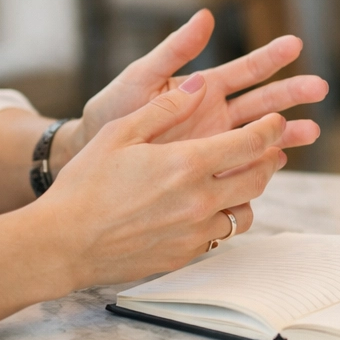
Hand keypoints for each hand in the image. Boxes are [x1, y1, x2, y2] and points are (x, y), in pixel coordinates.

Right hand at [42, 74, 287, 286]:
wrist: (64, 243)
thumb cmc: (85, 184)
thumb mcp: (121, 133)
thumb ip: (166, 107)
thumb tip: (200, 83)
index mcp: (187, 164)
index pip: (250, 143)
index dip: (271, 129)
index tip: (276, 122)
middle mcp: (199, 200)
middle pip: (258, 178)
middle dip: (270, 158)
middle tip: (269, 148)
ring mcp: (194, 232)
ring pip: (244, 212)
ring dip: (248, 193)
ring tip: (240, 179)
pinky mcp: (184, 256)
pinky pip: (218, 236)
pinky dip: (221, 219)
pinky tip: (207, 208)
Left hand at [58, 10, 326, 169]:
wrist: (89, 155)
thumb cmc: (113, 110)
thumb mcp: (141, 77)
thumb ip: (174, 51)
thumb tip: (205, 16)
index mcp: (202, 87)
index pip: (245, 70)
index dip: (270, 57)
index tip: (295, 43)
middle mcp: (215, 114)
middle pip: (262, 103)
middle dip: (292, 94)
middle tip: (320, 87)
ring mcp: (214, 143)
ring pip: (259, 137)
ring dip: (287, 133)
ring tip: (313, 132)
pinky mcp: (207, 169)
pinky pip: (241, 168)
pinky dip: (261, 167)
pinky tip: (280, 164)